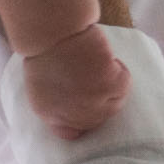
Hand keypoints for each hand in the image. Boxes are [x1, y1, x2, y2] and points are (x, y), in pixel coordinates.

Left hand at [22, 24, 129, 138]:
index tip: (88, 105)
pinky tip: (103, 56)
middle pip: (100, 117)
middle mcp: (71, 114)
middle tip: (94, 74)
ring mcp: (91, 103)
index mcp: (48, 113)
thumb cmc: (45, 48)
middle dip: (101, 97)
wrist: (51, 30)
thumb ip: (56, 102)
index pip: (72, 133)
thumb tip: (78, 115)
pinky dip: (119, 68)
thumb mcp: (39, 83)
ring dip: (111, 82)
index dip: (83, 118)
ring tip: (96, 62)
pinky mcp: (108, 86)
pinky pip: (124, 83)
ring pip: (116, 102)